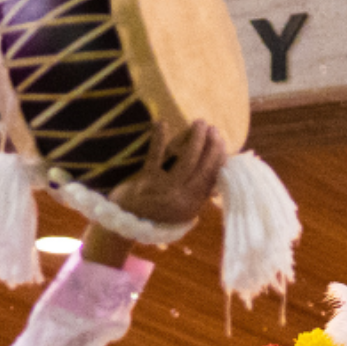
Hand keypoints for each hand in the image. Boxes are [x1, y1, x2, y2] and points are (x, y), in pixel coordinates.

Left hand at [82, 121, 227, 265]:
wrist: (124, 223)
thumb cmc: (156, 212)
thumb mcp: (182, 209)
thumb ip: (200, 192)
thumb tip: (220, 168)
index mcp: (192, 205)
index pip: (212, 177)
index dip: (219, 157)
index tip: (222, 141)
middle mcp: (181, 198)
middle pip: (203, 167)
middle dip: (211, 145)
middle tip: (213, 128)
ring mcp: (163, 190)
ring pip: (186, 160)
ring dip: (195, 139)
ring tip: (200, 123)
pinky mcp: (145, 181)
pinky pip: (155, 155)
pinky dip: (159, 138)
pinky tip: (162, 123)